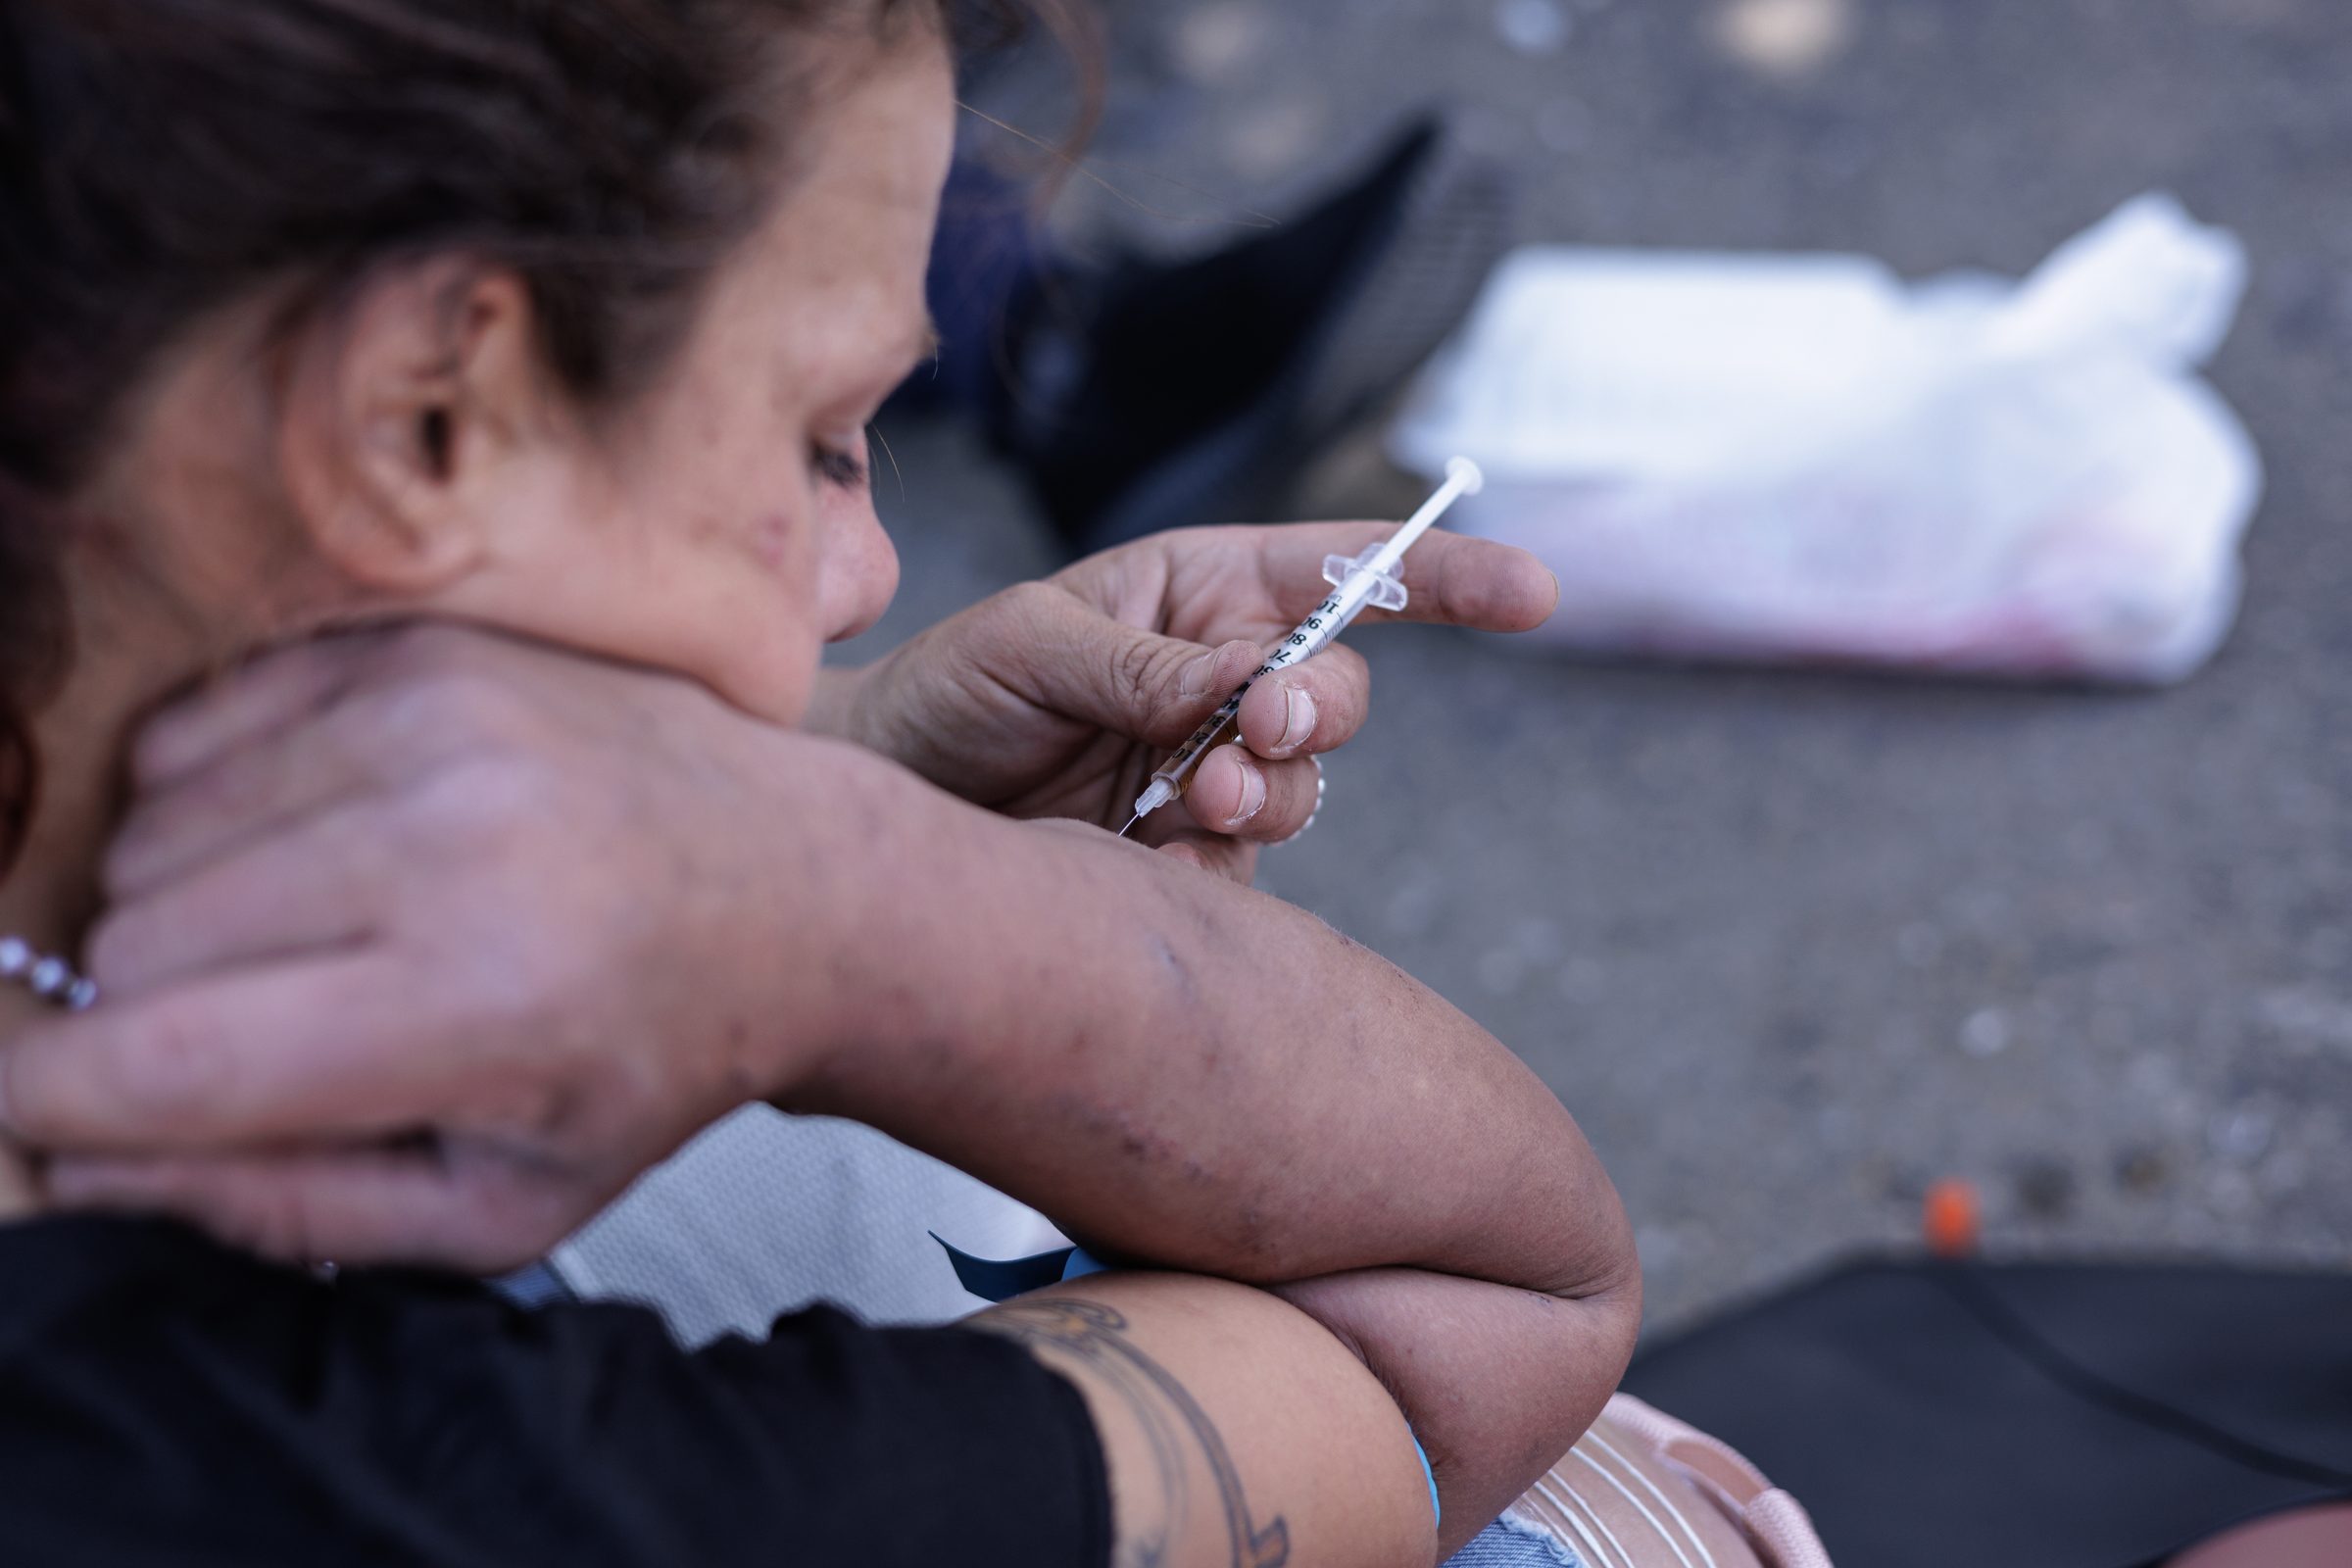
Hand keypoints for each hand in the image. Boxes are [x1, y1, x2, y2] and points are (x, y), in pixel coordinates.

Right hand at [0, 626, 881, 1269]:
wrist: (792, 882)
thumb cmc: (651, 1056)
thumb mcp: (503, 1203)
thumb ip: (289, 1209)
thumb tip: (85, 1169)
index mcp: (479, 999)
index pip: (167, 1054)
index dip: (53, 1099)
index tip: (36, 1114)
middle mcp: (452, 837)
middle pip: (138, 937)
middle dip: (142, 1010)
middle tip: (250, 1034)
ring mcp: (434, 717)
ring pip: (151, 826)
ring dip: (174, 904)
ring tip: (303, 943)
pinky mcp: (418, 647)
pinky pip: (198, 725)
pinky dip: (206, 799)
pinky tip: (305, 846)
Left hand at [819, 523, 1555, 879]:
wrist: (883, 802)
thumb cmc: (949, 689)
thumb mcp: (1029, 645)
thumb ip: (1142, 662)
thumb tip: (1247, 680)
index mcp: (1199, 589)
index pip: (1344, 570)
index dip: (1443, 576)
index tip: (1532, 592)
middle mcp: (1222, 674)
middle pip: (1337, 690)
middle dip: (1315, 709)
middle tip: (1258, 728)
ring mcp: (1210, 768)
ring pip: (1300, 786)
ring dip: (1261, 791)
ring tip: (1183, 799)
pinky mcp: (1187, 855)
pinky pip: (1243, 868)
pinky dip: (1211, 866)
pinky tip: (1151, 857)